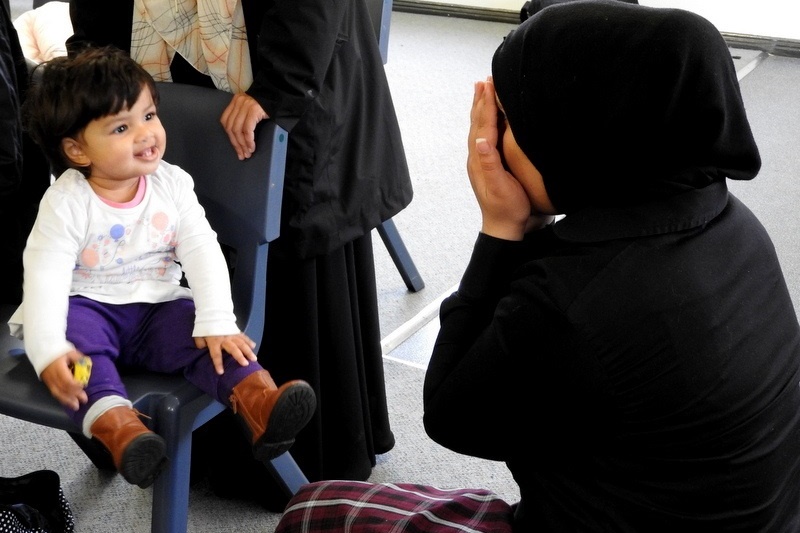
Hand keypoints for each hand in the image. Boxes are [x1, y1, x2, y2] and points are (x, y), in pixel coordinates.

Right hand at [40, 350, 88, 410]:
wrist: (42, 351)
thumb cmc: (58, 351)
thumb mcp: (70, 352)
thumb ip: (78, 358)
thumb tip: (86, 363)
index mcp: (58, 368)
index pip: (66, 380)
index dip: (75, 385)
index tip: (84, 386)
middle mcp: (52, 376)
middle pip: (63, 388)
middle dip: (74, 395)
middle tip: (84, 400)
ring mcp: (48, 380)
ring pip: (57, 393)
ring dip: (67, 400)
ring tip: (76, 407)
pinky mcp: (47, 383)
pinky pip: (54, 392)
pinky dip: (62, 398)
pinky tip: (68, 403)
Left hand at [195, 333, 256, 374]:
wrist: (212, 314)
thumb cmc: (205, 327)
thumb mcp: (198, 335)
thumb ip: (200, 343)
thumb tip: (204, 349)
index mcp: (214, 342)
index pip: (216, 354)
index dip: (218, 363)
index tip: (221, 372)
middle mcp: (224, 339)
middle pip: (233, 349)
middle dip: (239, 356)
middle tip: (245, 364)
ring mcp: (232, 335)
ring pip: (241, 343)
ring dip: (248, 351)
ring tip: (254, 359)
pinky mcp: (236, 331)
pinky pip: (243, 336)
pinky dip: (249, 341)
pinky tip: (253, 346)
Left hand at [220, 93, 268, 159]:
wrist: (280, 97)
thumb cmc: (267, 105)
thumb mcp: (251, 108)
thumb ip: (242, 116)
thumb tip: (239, 138)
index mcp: (235, 101)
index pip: (225, 121)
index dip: (229, 136)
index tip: (236, 147)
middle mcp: (238, 102)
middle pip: (231, 127)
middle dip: (236, 143)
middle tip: (242, 154)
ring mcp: (246, 105)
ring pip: (238, 129)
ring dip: (242, 144)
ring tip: (247, 153)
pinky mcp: (254, 110)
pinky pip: (247, 129)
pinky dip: (249, 140)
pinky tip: (252, 147)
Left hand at [467, 78, 533, 240]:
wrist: (505, 227)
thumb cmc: (507, 209)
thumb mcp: (500, 187)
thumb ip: (489, 163)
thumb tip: (480, 141)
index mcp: (480, 160)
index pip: (483, 126)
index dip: (486, 105)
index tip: (488, 84)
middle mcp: (478, 157)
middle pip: (478, 123)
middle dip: (481, 101)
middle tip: (484, 80)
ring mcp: (482, 161)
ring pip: (480, 128)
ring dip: (481, 108)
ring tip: (483, 91)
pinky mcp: (489, 164)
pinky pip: (486, 136)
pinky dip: (487, 121)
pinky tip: (491, 118)